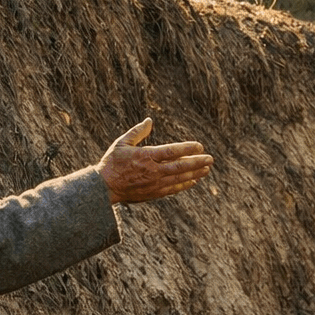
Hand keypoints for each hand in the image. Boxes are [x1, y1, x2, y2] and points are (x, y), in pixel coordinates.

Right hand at [97, 118, 212, 203]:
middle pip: (180, 166)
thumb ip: (137, 132)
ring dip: (195, 173)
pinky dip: (184, 185)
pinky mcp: (153, 194)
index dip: (188, 149)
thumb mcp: (121, 143)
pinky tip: (193, 181)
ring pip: (179, 178)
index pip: (172, 152)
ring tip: (206, 169)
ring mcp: (154, 184)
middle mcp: (153, 171)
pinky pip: (172, 189)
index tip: (200, 146)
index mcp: (146, 156)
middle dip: (197, 162)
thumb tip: (149, 120)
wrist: (103, 188)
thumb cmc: (112, 163)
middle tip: (211, 159)